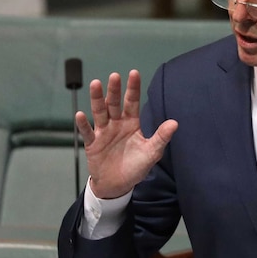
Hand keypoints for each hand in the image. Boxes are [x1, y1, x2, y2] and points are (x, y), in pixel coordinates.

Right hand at [75, 70, 177, 198]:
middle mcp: (116, 124)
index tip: (134, 73)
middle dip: (114, 90)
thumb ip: (161, 137)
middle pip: (114, 104)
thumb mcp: (152, 153)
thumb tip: (175, 123)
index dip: (133, 88)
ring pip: (99, 112)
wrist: (118, 185)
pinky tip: (81, 115)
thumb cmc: (136, 167)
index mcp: (131, 123)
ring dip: (97, 99)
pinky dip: (83, 124)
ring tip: (95, 84)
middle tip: (114, 76)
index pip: (132, 102)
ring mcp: (103, 133)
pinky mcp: (93, 144)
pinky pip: (88, 133)